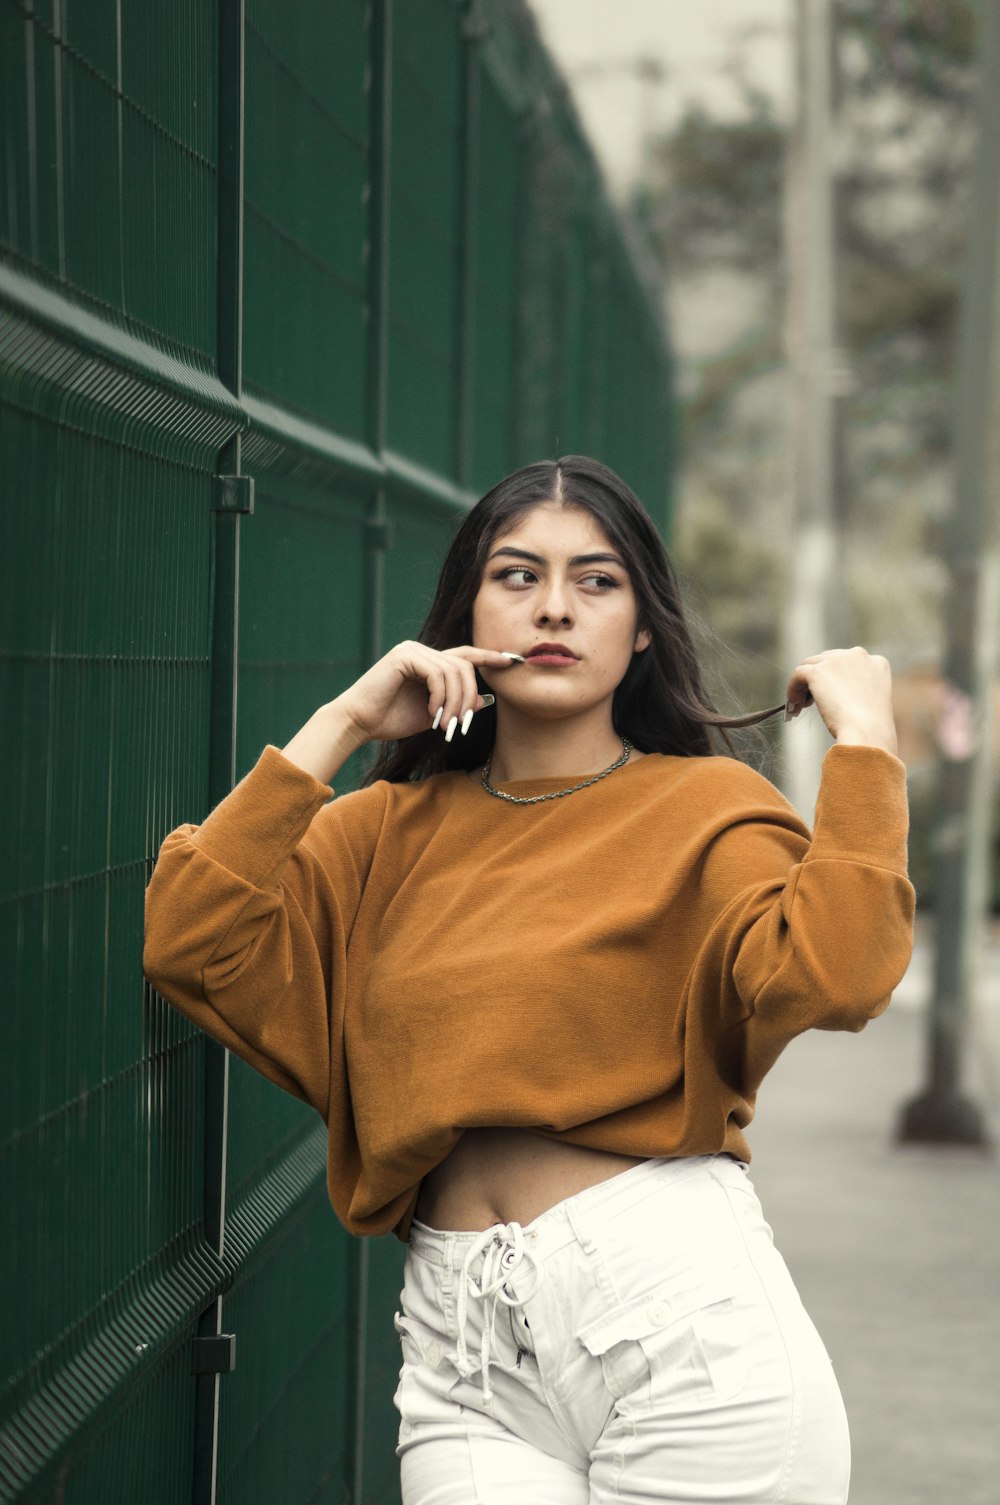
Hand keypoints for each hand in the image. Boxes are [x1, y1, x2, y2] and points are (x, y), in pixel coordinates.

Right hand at [334, 640, 520, 745]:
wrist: (359, 723)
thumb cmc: (391, 720)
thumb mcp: (433, 716)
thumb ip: (456, 705)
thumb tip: (486, 700)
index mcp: (428, 662)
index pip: (465, 655)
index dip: (489, 657)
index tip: (511, 661)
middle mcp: (421, 650)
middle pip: (464, 665)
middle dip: (468, 697)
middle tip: (461, 724)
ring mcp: (412, 650)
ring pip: (454, 670)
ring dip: (455, 702)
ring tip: (445, 725)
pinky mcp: (404, 656)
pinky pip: (437, 673)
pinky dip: (440, 696)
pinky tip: (432, 713)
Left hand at [785, 647, 897, 754]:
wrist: (866, 732)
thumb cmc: (870, 727)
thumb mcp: (870, 701)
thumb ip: (857, 688)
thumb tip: (832, 690)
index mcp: (876, 663)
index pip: (848, 663)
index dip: (835, 678)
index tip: (830, 693)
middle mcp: (858, 655)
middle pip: (828, 660)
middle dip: (819, 679)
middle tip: (810, 701)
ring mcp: (837, 660)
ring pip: (811, 665)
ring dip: (804, 685)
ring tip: (800, 705)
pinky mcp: (818, 671)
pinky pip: (798, 674)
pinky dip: (793, 688)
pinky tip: (793, 705)